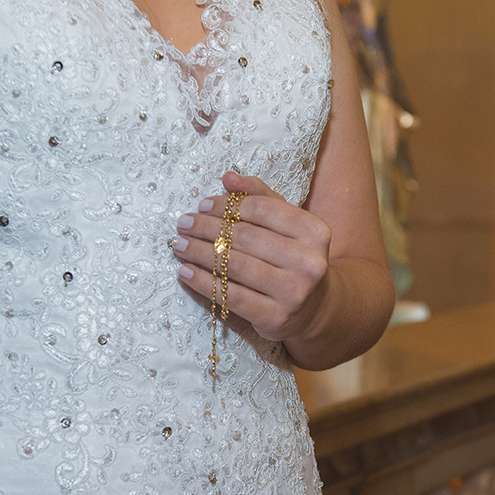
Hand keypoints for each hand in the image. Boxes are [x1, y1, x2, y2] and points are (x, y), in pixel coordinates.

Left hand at [173, 171, 331, 342]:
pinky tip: (185, 272)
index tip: (202, 206)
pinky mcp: (275, 317)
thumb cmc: (293, 257)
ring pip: (234, 265)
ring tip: (179, 245)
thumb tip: (228, 177)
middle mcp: (308, 262)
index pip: (262, 209)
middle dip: (207, 228)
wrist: (314, 308)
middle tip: (183, 225)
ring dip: (199, 253)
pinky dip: (202, 282)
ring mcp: (293, 292)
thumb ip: (261, 196)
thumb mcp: (287, 224)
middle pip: (245, 237)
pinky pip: (230, 296)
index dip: (227, 206)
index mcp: (314, 231)